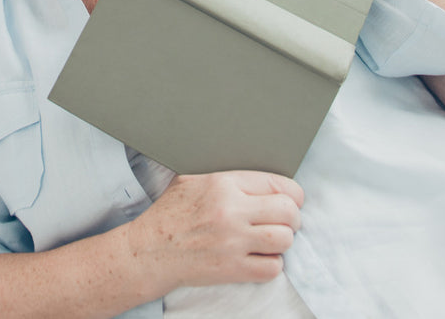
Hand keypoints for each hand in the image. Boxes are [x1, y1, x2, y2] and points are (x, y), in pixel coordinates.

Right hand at [127, 171, 302, 290]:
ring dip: (283, 241)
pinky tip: (261, 257)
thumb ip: (224, 175)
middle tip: (286, 221)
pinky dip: (272, 264)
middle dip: (293, 217)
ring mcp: (233, 242)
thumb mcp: (192, 179)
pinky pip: (272, 268)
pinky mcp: (233, 269)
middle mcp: (232, 211)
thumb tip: (254, 175)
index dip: (292, 193)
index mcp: (223, 183)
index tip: (292, 200)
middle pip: (288, 211)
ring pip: (284, 239)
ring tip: (273, 239)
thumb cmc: (171, 213)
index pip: (277, 183)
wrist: (151, 250)